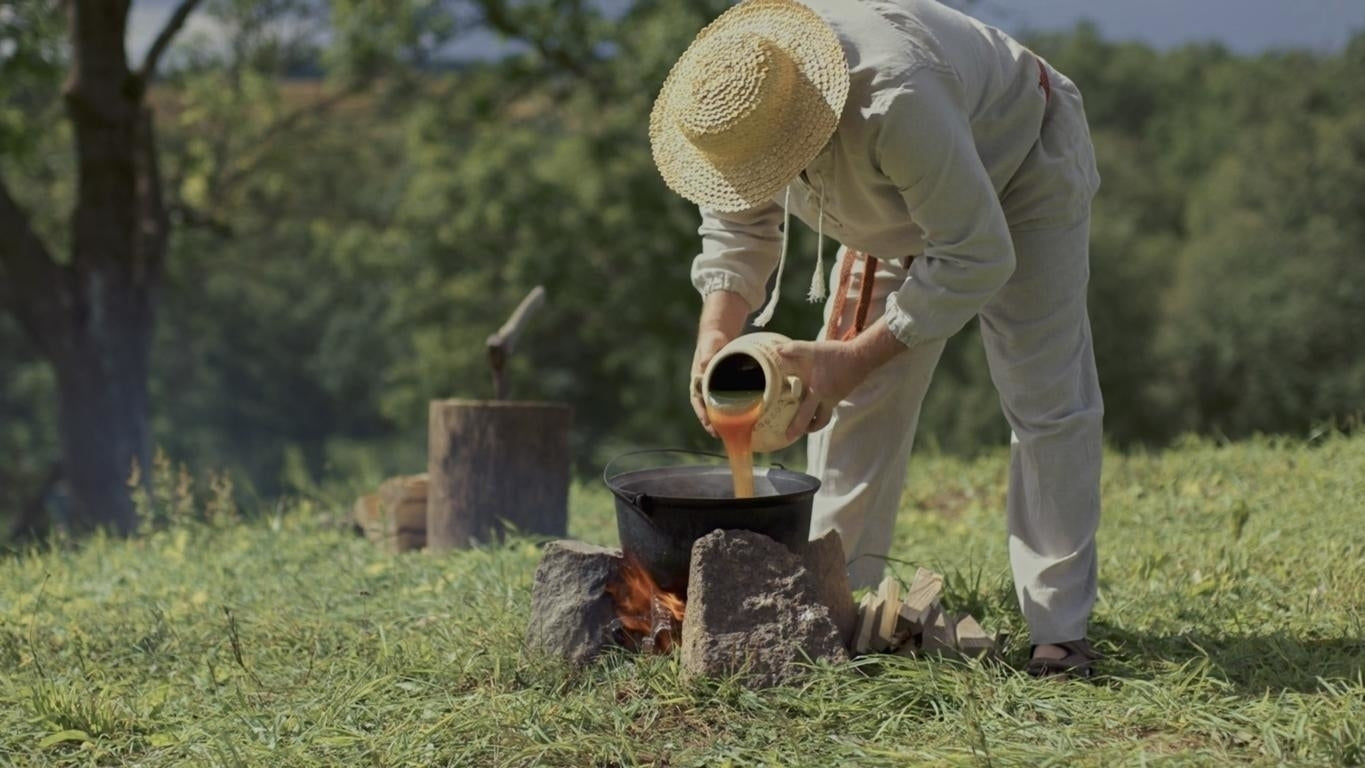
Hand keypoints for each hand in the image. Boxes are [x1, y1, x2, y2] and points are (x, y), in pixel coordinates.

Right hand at [690, 290, 750, 436]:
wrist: (719, 336)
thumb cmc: (712, 340)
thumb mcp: (710, 344)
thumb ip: (708, 354)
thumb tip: (705, 365)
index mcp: (698, 380)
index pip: (697, 401)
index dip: (702, 414)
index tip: (708, 424)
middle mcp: (705, 387)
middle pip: (707, 409)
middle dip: (712, 423)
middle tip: (720, 434)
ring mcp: (716, 388)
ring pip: (718, 407)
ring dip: (723, 420)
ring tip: (732, 433)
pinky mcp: (727, 387)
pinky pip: (729, 401)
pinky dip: (734, 411)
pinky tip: (744, 418)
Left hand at [778, 340, 873, 440]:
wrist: (861, 356)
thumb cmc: (836, 354)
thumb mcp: (813, 349)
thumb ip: (794, 349)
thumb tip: (777, 350)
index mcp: (817, 392)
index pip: (805, 415)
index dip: (796, 426)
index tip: (787, 435)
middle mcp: (827, 400)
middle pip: (818, 422)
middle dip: (805, 430)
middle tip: (793, 435)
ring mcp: (835, 398)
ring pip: (825, 417)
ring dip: (815, 422)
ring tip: (805, 423)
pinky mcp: (841, 394)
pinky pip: (829, 408)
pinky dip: (821, 410)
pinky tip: (814, 404)